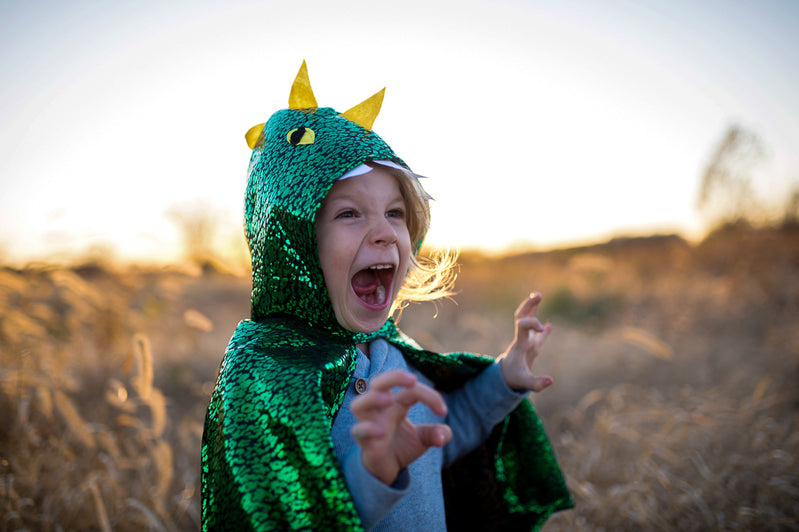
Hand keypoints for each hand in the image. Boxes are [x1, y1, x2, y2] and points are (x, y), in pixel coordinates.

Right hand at [349, 370, 452, 484]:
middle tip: (412, 380)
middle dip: (393, 376)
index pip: (411, 390)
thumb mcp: (423, 439)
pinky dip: (367, 429)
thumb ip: (437, 434)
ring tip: (388, 399)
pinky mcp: (364, 442)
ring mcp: (370, 424)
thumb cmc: (402, 446)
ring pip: (358, 404)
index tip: (443, 411)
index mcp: (397, 404)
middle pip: (378, 383)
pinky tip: (382, 433)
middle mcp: (381, 410)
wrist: (387, 470)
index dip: (430, 396)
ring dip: (372, 398)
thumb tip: (442, 436)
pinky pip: (358, 431)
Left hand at [498, 293, 553, 391]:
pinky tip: (548, 326)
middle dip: (528, 305)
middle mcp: (522, 339)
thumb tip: (551, 380)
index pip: (522, 325)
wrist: (505, 380)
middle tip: (538, 295)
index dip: (533, 322)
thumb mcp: (525, 382)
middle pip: (521, 317)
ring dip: (532, 309)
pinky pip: (536, 336)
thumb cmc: (514, 379)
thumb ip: (537, 383)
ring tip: (538, 295)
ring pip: (526, 321)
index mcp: (520, 344)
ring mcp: (526, 342)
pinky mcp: (530, 348)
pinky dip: (542, 330)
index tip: (543, 327)